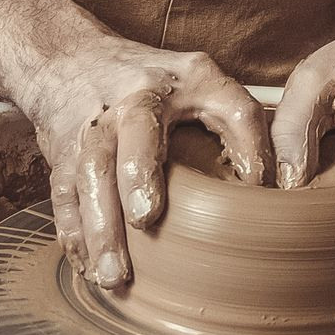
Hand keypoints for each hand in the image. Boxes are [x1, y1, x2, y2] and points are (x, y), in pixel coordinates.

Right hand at [9, 38, 268, 290]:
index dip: (245, 144)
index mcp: (183, 82)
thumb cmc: (153, 82)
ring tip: (114, 275)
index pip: (226, 107)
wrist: (68, 59)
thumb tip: (274, 185)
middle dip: (137, 176)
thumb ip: (240, 124)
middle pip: (133, 136)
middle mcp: (130, 102)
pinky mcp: (60, 156)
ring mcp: (90, 129)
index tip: (255, 184)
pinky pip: (63, 197)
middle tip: (147, 219)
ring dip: (99, 227)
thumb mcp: (203, 83)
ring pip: (88, 175)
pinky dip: (73, 234)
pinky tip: (88, 267)